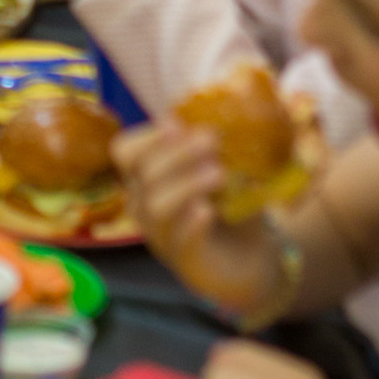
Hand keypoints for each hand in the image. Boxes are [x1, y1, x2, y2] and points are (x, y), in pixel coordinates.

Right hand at [112, 118, 287, 318]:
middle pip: (143, 174)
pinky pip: (178, 241)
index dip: (147, 136)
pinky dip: (191, 223)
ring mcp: (162, 236)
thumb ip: (210, 148)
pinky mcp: (185, 261)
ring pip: (155, 206)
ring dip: (185, 184)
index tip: (178, 124)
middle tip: (212, 139)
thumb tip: (205, 116)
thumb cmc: (231, 207)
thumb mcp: (223, 170)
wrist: (253, 259)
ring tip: (219, 173)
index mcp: (147, 178)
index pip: (125, 152)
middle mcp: (145, 206)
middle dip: (176, 153)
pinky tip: (208, 210)